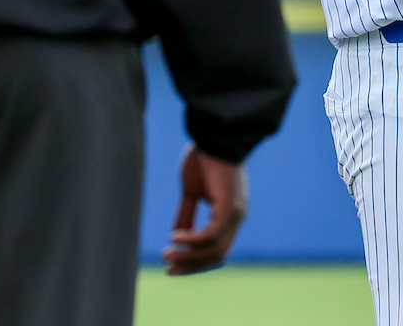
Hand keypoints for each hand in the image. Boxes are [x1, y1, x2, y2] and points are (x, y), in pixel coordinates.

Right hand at [163, 145, 247, 274]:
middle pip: (216, 254)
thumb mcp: (192, 191)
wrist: (213, 136)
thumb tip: (176, 235)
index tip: (173, 267)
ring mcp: (234, 212)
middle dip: (191, 265)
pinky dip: (192, 240)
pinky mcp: (228, 206)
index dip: (196, 261)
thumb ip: (187, 213)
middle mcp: (236, 216)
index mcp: (229, 214)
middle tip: (168, 268)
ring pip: (214, 248)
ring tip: (166, 255)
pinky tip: (175, 237)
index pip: (217, 248)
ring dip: (188, 256)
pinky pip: (210, 234)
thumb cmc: (203, 158)